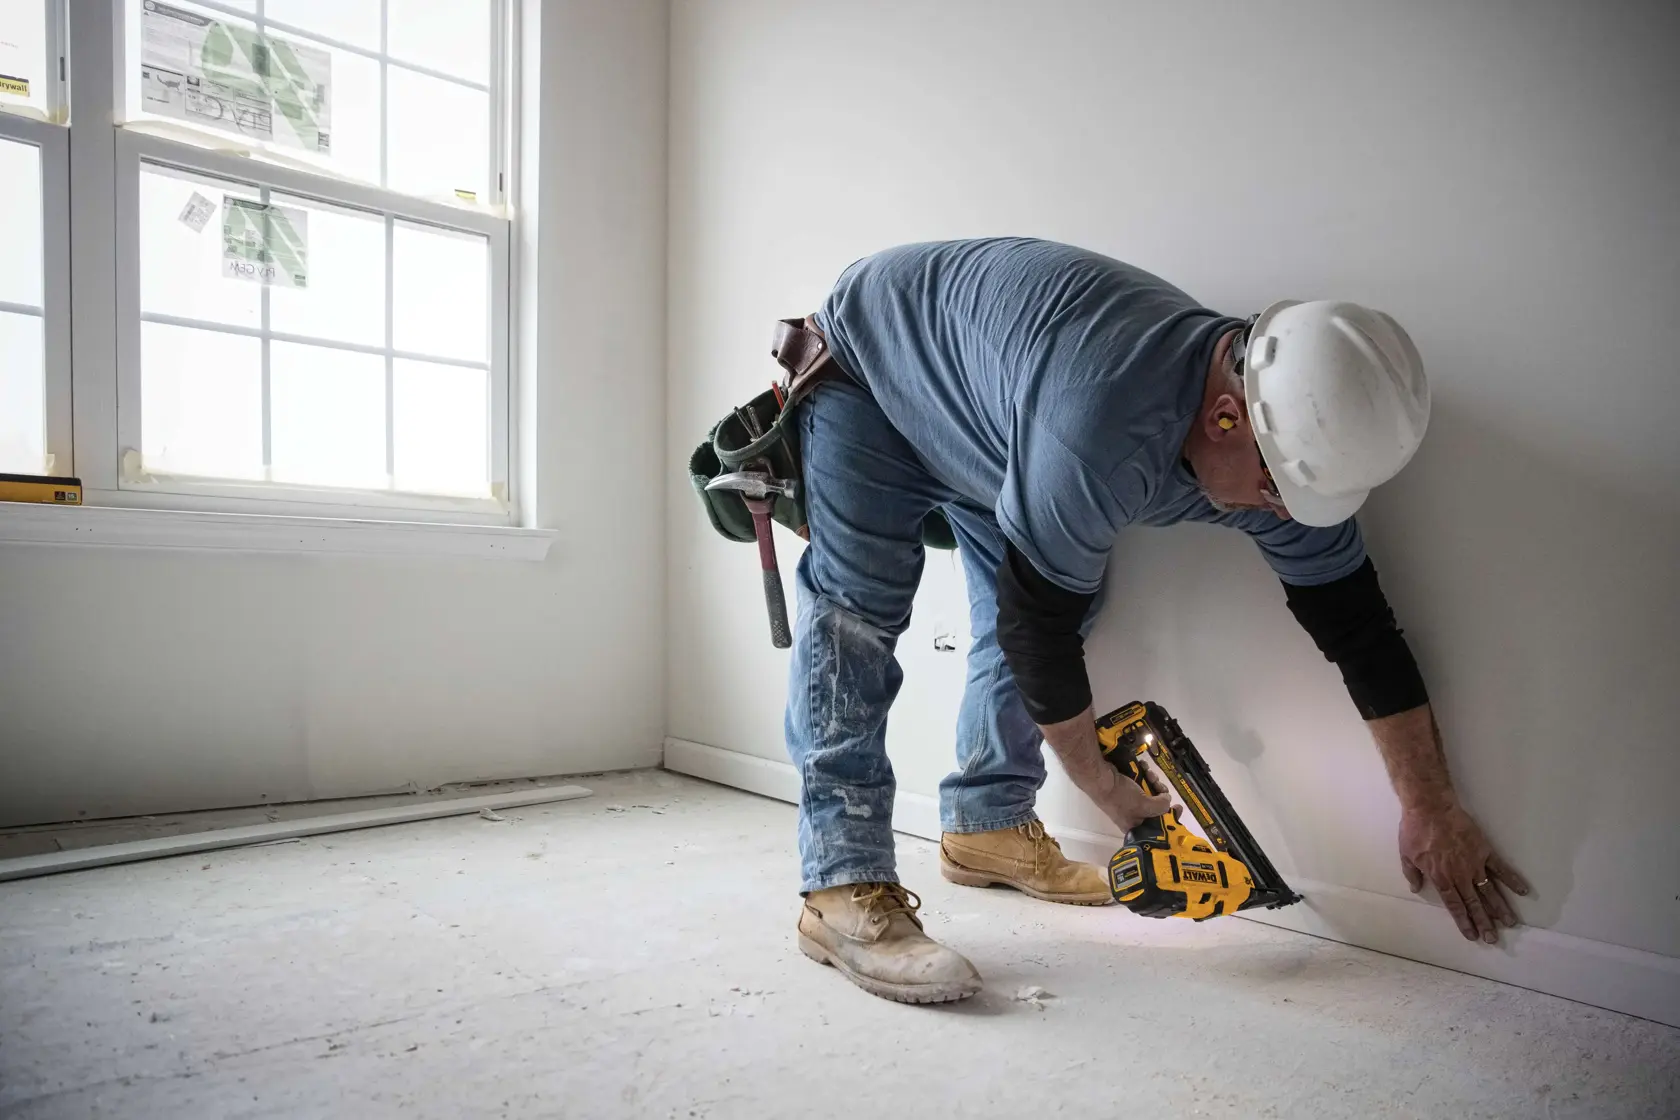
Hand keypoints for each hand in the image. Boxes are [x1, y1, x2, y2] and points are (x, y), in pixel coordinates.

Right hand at [1084, 761, 1172, 835]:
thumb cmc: (1120, 797)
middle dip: (1159, 792)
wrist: (1100, 778)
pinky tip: (1143, 767)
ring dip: (1153, 780)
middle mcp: (1133, 815)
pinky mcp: (1127, 786)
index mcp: (1135, 826)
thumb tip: (1167, 800)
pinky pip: (1142, 781)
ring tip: (1149, 773)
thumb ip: (1162, 806)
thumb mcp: (1145, 806)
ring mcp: (1130, 799)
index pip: (1157, 827)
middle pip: (1155, 805)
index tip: (1178, 807)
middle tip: (1158, 785)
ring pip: (1150, 791)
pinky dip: (1144, 774)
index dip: (1170, 818)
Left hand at [1399, 801, 1530, 942]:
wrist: (1430, 807)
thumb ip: (1412, 874)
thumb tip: (1416, 889)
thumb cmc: (1415, 830)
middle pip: (1474, 903)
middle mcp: (1460, 875)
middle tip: (1493, 938)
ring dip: (1500, 908)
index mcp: (1441, 878)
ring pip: (1490, 890)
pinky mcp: (1485, 850)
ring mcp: (1475, 863)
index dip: (1464, 921)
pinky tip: (1522, 891)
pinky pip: (1501, 868)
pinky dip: (1512, 879)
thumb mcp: (1406, 855)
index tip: (1472, 935)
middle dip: (1484, 922)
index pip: (1455, 905)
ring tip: (1510, 923)